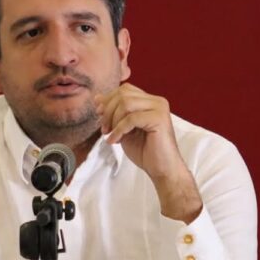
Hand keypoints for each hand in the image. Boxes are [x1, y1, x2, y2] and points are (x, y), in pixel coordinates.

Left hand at [95, 83, 202, 222]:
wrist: (162, 169)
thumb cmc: (146, 152)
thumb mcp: (124, 129)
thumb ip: (114, 113)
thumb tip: (97, 98)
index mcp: (150, 101)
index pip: (124, 90)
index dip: (108, 100)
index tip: (99, 114)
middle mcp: (157, 101)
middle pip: (123, 94)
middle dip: (108, 111)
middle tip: (104, 128)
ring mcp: (159, 108)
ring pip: (126, 103)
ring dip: (113, 119)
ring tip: (110, 134)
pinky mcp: (159, 119)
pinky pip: (131, 118)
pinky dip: (119, 130)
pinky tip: (115, 141)